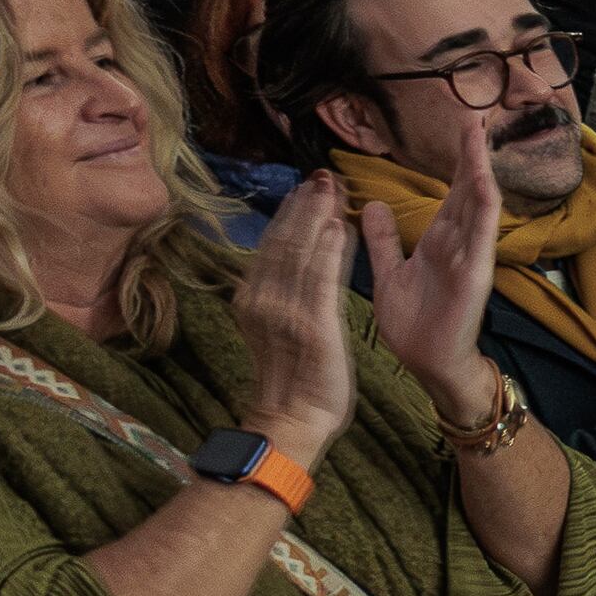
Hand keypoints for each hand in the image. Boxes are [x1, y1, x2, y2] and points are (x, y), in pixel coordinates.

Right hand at [233, 172, 358, 464]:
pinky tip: (341, 226)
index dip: (290, 214)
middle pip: (283, 241)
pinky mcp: (311, 326)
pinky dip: (330, 251)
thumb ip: (283, 292)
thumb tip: (292, 258)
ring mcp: (284, 312)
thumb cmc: (295, 377)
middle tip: (323, 175)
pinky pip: (322, 281)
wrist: (293, 419)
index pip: (273, 246)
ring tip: (332, 189)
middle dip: (304, 205)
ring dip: (317, 217)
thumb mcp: (281, 326)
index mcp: (254, 297)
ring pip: (300, 253)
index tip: (306, 187)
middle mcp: (263, 299)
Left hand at [359, 104, 505, 416]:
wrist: (429, 364)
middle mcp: (458, 244)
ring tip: (480, 135)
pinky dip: (485, 206)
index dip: (455, 163)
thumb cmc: (415, 325)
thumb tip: (371, 204)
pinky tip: (485, 180)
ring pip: (477, 204)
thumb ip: (383, 239)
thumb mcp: (389, 272)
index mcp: (438, 242)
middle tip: (475, 117)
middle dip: (470, 155)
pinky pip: (481, 234)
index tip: (459, 130)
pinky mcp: (475, 272)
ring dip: (479, 169)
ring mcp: (470, 256)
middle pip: (468, 190)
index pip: (450, 194)